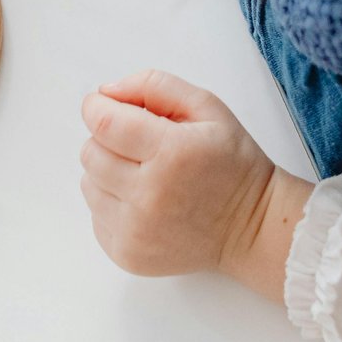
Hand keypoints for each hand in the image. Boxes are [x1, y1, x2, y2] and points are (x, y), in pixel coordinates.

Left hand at [78, 71, 309, 294]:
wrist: (253, 227)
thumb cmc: (231, 162)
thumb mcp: (207, 106)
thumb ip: (154, 86)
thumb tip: (105, 92)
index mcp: (172, 152)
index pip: (103, 122)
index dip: (97, 107)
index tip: (104, 105)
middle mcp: (150, 195)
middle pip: (90, 153)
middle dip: (107, 140)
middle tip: (139, 145)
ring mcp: (136, 231)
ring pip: (88, 184)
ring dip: (108, 173)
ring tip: (144, 175)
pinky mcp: (128, 254)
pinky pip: (96, 217)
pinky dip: (112, 204)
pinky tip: (144, 203)